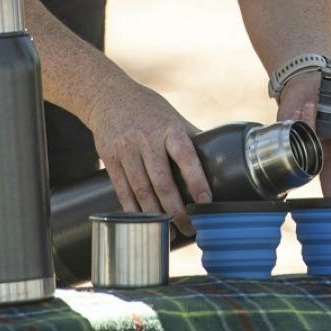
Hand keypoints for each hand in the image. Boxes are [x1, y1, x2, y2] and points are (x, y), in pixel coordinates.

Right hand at [86, 80, 211, 234]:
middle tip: (190, 228)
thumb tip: (222, 155)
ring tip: (169, 233)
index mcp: (169, 129)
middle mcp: (146, 140)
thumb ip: (191, 137)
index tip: (205, 202)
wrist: (108, 97)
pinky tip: (144, 223)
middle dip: (176, 209)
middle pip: (161, 182)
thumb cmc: (148, 109)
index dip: (196, 180)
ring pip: (141, 191)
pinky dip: (134, 211)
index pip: (185, 157)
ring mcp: (126, 150)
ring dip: (155, 216)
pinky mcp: (109, 159)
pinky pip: (122, 191)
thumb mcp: (173, 117)